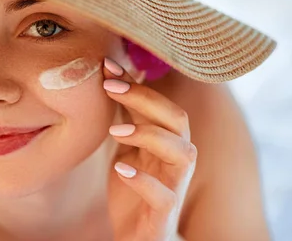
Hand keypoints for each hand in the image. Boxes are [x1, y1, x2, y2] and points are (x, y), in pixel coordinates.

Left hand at [103, 57, 195, 240]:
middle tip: (110, 87)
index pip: (160, 104)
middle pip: (178, 119)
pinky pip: (165, 197)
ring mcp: (173, 187)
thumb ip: (126, 117)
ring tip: (116, 130)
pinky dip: (143, 179)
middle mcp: (175, 160)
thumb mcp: (126, 147)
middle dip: (146, 98)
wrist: (135, 235)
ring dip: (150, 135)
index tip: (107, 66)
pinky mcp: (163, 215)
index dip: (136, 83)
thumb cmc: (132, 189)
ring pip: (184, 153)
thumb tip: (112, 76)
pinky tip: (121, 168)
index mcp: (165, 141)